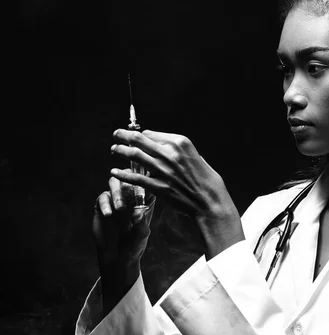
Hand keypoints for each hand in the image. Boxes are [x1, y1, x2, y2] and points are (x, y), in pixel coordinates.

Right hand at [93, 173, 154, 314]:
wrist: (118, 258)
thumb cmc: (135, 245)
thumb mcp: (141, 235)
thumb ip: (141, 224)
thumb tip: (138, 213)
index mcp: (145, 199)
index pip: (147, 181)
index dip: (145, 178)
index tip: (143, 182)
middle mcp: (131, 196)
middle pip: (129, 176)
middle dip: (128, 181)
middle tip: (128, 192)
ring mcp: (116, 199)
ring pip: (115, 182)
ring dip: (117, 192)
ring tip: (120, 208)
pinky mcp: (102, 205)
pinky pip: (102, 197)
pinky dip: (105, 204)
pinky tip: (108, 214)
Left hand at [109, 129, 243, 258]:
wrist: (209, 201)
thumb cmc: (207, 180)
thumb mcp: (197, 157)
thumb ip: (180, 151)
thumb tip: (166, 146)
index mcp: (181, 143)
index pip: (153, 133)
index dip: (141, 134)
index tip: (135, 136)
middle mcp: (170, 153)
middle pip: (140, 140)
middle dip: (124, 135)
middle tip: (116, 134)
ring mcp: (163, 170)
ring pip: (134, 156)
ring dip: (121, 151)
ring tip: (114, 150)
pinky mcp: (159, 186)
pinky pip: (136, 178)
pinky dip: (123, 174)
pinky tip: (114, 172)